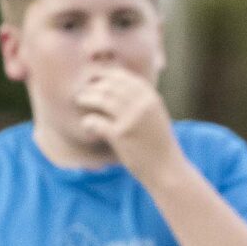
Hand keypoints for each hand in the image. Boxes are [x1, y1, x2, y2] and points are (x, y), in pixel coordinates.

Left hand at [73, 67, 180, 182]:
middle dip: (92, 86)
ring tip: (79, 100)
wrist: (167, 170)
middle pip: (109, 86)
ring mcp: (131, 119)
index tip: (95, 80)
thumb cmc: (159, 144)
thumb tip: (120, 88)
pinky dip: (88, 121)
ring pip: (101, 99)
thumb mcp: (156, 116)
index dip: (105, 76)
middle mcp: (142, 104)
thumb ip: (142, 101)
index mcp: (150, 97)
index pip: (122, 77)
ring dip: (86, 98)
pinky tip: (86, 124)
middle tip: (83, 90)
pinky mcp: (121, 135)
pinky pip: (96, 120)